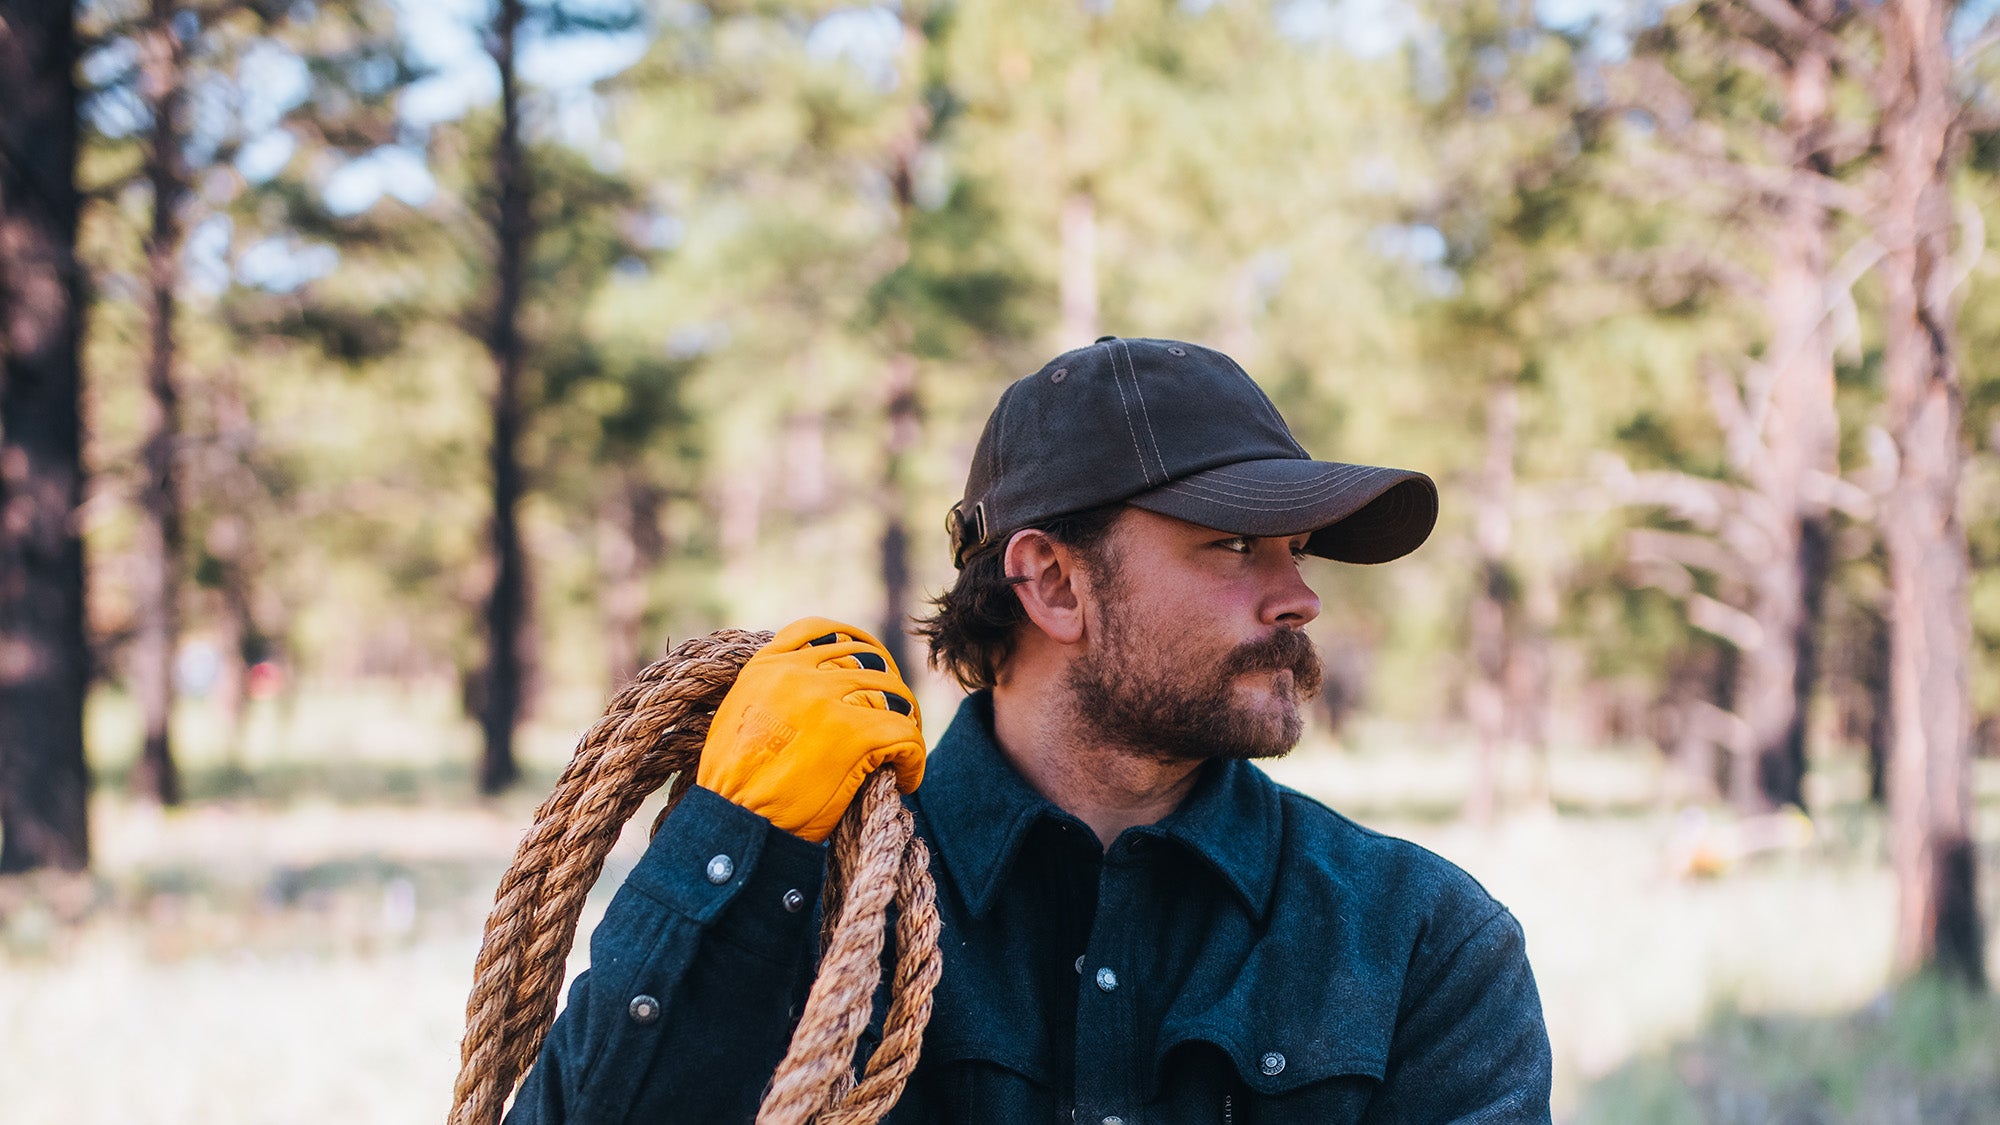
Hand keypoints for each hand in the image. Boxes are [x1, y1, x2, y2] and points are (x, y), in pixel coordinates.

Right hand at [696, 617, 925, 842]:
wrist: (733, 823)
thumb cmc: (733, 788)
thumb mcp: (740, 718)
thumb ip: (773, 694)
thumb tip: (813, 697)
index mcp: (768, 666)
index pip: (823, 631)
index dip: (856, 645)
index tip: (872, 666)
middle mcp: (799, 674)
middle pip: (869, 660)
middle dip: (888, 687)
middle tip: (894, 717)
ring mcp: (827, 701)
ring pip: (894, 692)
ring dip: (905, 720)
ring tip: (902, 749)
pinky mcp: (853, 734)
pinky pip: (905, 733)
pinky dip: (913, 758)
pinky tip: (905, 778)